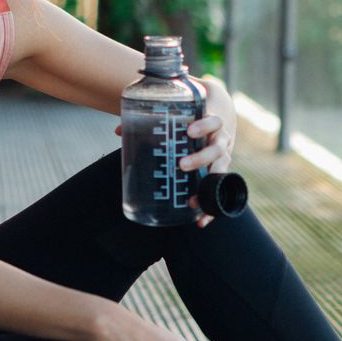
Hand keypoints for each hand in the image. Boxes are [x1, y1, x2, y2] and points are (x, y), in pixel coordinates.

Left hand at [113, 77, 236, 228]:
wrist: (216, 129)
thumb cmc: (193, 126)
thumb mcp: (178, 120)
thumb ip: (150, 122)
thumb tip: (118, 130)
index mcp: (211, 125)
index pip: (213, 121)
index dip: (203, 126)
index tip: (189, 131)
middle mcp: (220, 142)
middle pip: (217, 150)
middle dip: (201, 158)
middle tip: (181, 165)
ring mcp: (223, 160)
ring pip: (221, 172)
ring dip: (208, 186)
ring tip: (191, 200)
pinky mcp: (220, 177)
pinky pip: (219, 194)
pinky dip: (211, 210)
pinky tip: (200, 220)